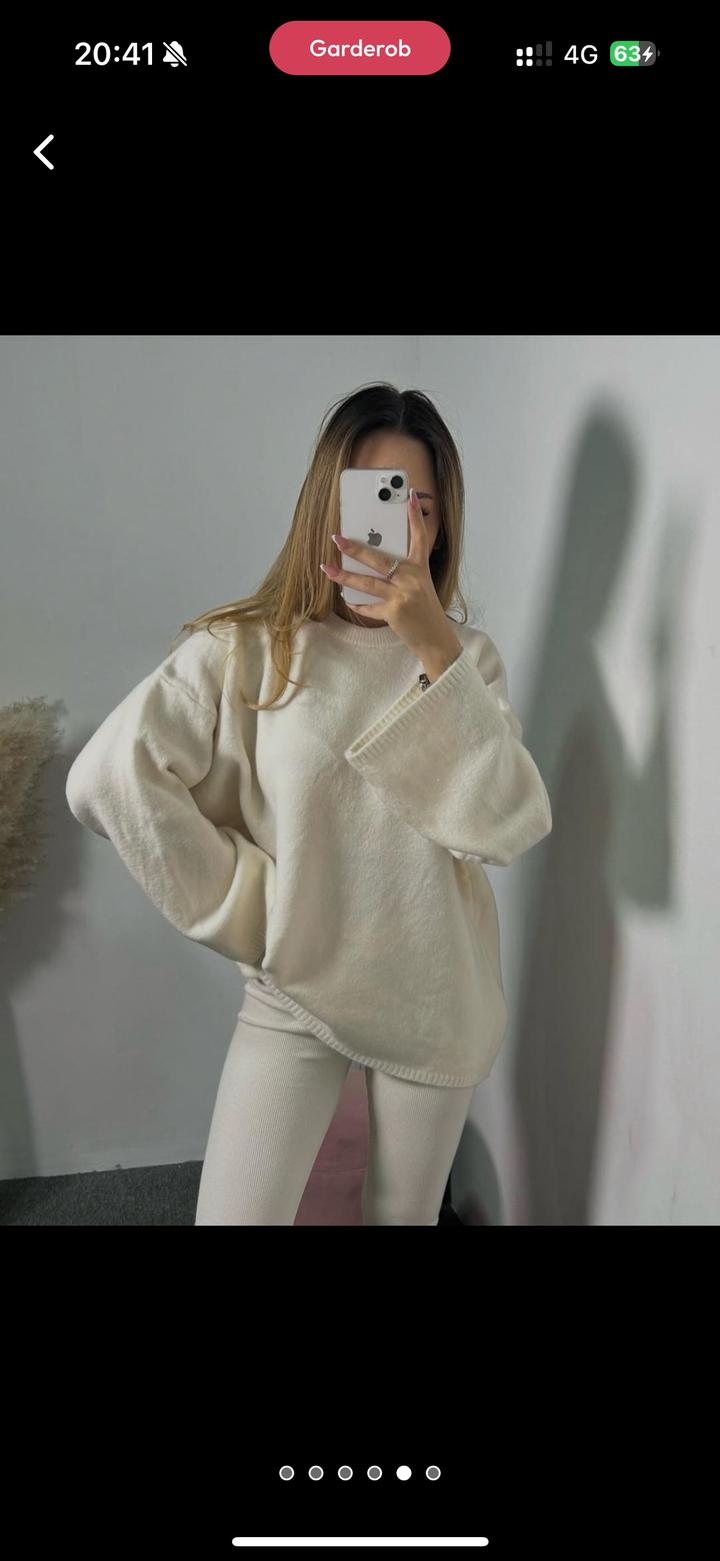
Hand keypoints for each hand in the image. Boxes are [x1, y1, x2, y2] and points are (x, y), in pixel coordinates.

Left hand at [321, 487, 459, 662]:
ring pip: (367, 582)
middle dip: (355, 548)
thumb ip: (402, 573)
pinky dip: (357, 604)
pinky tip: (347, 599)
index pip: (419, 537)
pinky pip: (369, 606)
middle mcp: (412, 579)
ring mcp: (403, 596)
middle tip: (337, 538)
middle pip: (379, 559)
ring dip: (344, 576)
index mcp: (420, 569)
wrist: (436, 639)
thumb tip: (376, 563)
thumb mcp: (420, 586)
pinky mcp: (394, 612)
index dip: (415, 516)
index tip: (411, 495)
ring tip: (328, 569)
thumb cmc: (426, 611)